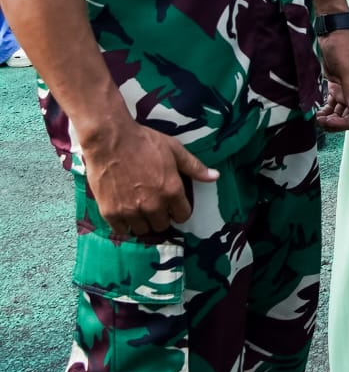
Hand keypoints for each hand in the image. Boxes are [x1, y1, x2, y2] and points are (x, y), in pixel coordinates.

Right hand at [79, 119, 218, 236]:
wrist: (110, 140)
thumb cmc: (144, 142)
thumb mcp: (175, 150)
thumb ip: (195, 167)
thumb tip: (215, 176)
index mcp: (171, 190)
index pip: (182, 216)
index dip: (179, 211)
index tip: (173, 205)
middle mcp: (153, 205)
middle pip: (162, 225)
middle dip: (161, 217)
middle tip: (155, 206)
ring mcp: (130, 210)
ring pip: (142, 230)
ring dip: (143, 222)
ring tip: (140, 210)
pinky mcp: (110, 212)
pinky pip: (121, 230)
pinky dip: (124, 225)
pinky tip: (124, 213)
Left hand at [317, 30, 348, 131]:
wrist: (333, 36)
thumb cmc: (342, 49)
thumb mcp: (347, 69)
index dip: (346, 122)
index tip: (331, 122)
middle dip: (336, 122)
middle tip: (321, 122)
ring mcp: (345, 91)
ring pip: (339, 113)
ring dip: (329, 118)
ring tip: (317, 118)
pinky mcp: (335, 88)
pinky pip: (332, 105)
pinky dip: (325, 111)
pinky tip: (318, 112)